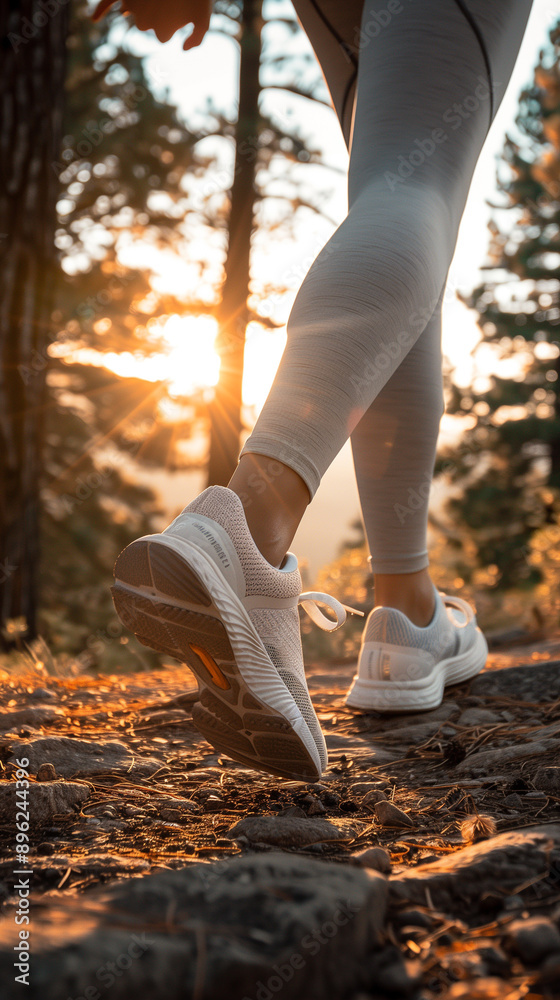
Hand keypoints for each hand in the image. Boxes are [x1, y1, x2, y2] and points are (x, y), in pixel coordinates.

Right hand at [91, 0, 211, 48]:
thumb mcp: (204, 17)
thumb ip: (198, 38)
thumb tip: (183, 49)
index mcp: (163, 33)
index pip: (164, 34)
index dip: (174, 20)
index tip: (181, 8)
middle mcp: (145, 23)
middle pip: (150, 24)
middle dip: (159, 12)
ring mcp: (133, 5)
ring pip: (137, 11)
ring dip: (147, 4)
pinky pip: (108, 1)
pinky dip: (101, 9)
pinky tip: (95, 19)